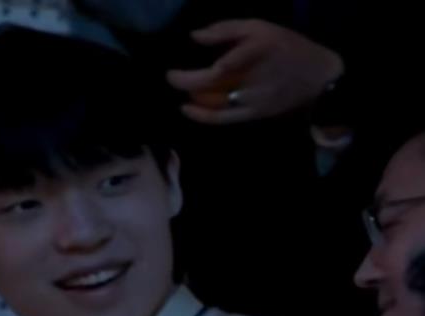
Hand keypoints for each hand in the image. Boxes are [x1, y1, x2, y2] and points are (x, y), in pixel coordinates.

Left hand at [167, 19, 343, 124]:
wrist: (317, 77)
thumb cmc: (288, 47)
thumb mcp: (260, 27)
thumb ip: (226, 30)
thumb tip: (195, 36)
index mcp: (254, 53)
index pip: (217, 68)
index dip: (190, 75)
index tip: (172, 70)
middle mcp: (251, 79)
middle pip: (210, 87)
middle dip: (184, 83)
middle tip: (169, 77)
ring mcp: (252, 100)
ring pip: (214, 105)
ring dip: (192, 100)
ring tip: (180, 92)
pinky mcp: (253, 115)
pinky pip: (223, 118)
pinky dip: (203, 116)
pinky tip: (189, 109)